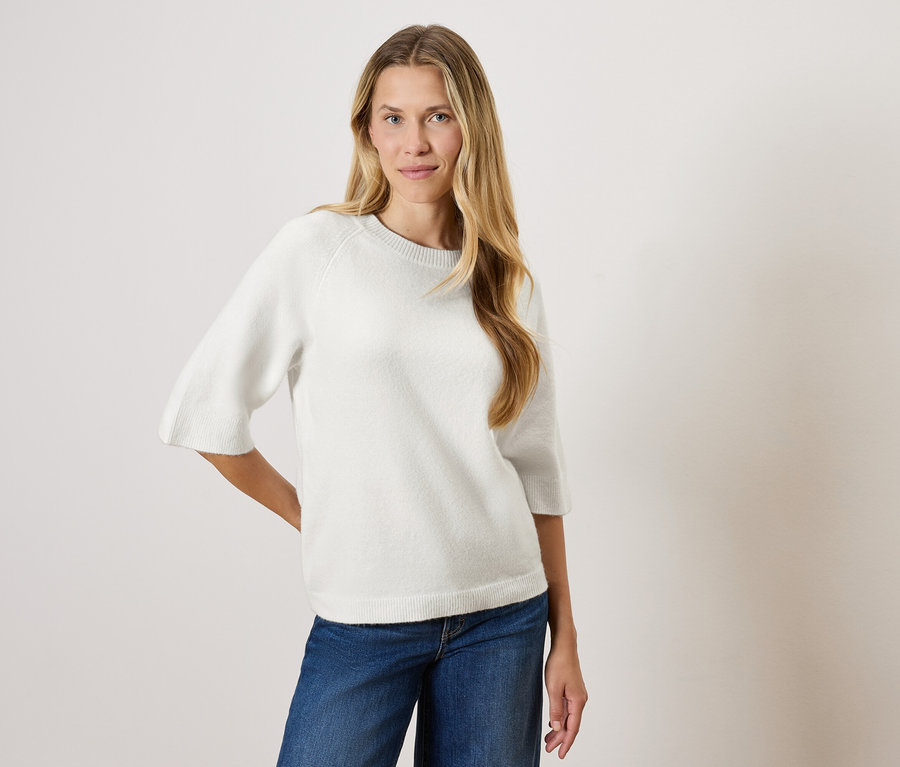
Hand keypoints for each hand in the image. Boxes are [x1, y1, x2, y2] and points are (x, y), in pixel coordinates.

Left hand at [544, 640, 587, 758]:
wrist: (564, 646)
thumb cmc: (559, 664)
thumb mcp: (553, 688)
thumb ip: (555, 709)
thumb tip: (557, 727)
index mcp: (578, 701)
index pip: (573, 728)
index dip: (566, 742)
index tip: (560, 755)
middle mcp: (580, 700)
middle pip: (571, 725)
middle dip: (560, 738)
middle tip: (549, 749)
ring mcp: (577, 695)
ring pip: (569, 718)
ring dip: (559, 729)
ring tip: (548, 740)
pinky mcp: (572, 691)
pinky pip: (567, 710)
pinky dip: (560, 718)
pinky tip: (553, 723)